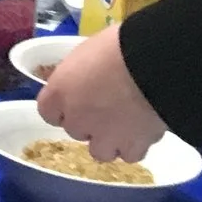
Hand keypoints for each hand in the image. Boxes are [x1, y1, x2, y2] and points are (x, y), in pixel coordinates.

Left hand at [37, 23, 170, 165]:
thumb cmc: (118, 46)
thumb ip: (79, 74)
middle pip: (75, 130)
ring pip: (100, 151)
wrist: (153, 64)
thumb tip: (86, 77)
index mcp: (58, 92)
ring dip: (109, 141)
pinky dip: (135, 146)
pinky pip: (130, 155)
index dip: (63, 107)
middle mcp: (76, 119)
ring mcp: (104, 136)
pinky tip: (142, 132)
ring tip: (124, 125)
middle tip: (107, 107)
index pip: (48, 112)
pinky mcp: (133, 145)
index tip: (76, 100)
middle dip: (88, 122)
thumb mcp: (86, 53)